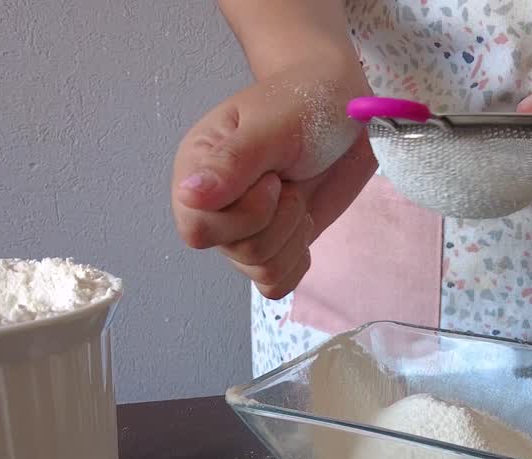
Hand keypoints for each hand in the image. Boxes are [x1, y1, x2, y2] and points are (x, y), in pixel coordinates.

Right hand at [172, 67, 375, 298]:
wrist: (342, 109)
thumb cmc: (303, 104)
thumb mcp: (270, 125)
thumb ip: (231, 162)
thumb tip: (189, 196)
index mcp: (197, 170)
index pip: (198, 228)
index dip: (246, 213)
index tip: (273, 178)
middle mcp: (212, 205)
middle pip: (235, 251)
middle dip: (278, 220)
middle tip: (288, 180)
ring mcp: (241, 230)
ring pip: (260, 268)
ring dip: (294, 233)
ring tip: (297, 193)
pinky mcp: (272, 245)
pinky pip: (276, 282)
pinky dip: (297, 257)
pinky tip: (303, 224)